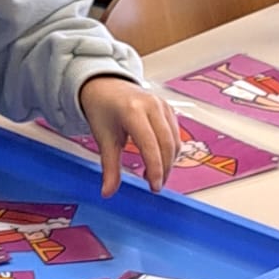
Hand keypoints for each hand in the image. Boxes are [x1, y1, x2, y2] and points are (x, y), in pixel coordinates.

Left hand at [78, 75, 182, 194]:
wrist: (105, 85)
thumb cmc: (103, 109)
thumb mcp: (103, 139)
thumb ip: (109, 167)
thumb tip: (108, 192)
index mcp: (133, 110)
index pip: (150, 144)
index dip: (155, 168)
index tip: (154, 186)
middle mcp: (152, 105)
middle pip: (167, 144)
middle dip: (164, 169)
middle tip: (155, 186)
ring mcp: (163, 105)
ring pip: (174, 140)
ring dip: (168, 162)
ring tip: (154, 175)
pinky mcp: (168, 108)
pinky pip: (175, 134)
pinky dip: (170, 151)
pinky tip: (159, 161)